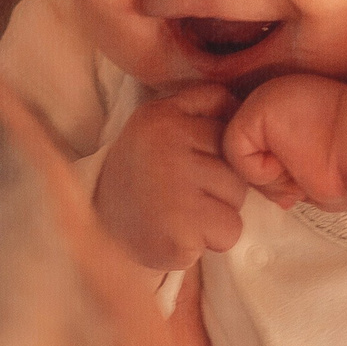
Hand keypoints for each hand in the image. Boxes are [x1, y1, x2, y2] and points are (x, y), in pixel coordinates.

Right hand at [95, 84, 246, 272]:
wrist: (103, 234)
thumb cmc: (143, 179)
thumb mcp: (162, 126)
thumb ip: (202, 106)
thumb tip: (243, 106)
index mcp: (160, 116)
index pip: (227, 120)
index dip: (216, 150)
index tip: (187, 164)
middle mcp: (165, 146)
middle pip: (235, 163)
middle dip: (220, 184)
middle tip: (183, 195)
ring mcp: (173, 187)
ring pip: (238, 196)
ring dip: (219, 212)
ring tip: (184, 215)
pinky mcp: (181, 228)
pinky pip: (231, 230)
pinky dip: (214, 239)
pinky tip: (184, 235)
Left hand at [223, 74, 346, 219]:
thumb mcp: (314, 165)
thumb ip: (289, 166)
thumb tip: (277, 193)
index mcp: (291, 110)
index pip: (256, 149)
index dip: (271, 175)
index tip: (299, 182)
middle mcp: (274, 102)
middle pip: (244, 155)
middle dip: (269, 180)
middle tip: (300, 179)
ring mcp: (263, 101)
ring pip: (236, 156)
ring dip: (268, 178)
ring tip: (301, 169)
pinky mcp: (255, 110)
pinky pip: (236, 151)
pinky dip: (260, 170)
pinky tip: (291, 163)